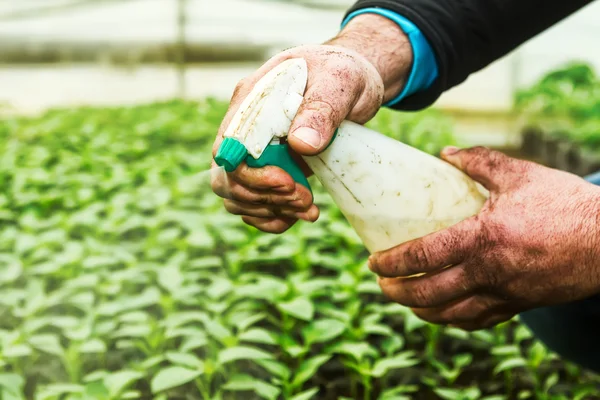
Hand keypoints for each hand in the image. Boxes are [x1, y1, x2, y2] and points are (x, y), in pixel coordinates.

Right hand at [211, 13, 412, 232]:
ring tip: (308, 208)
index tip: (287, 181)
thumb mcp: (340, 81)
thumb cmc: (343, 73)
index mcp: (252, 100)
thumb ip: (321, 108)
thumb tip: (301, 144)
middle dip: (263, 197)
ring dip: (270, 210)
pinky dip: (271, 216)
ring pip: (236, 195)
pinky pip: (253, 202)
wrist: (353, 84)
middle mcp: (245, 127)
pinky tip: (297, 215)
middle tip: (304, 199)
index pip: (228, 147)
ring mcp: (256, 151)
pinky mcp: (270, 168)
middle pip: (226, 177)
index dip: (251, 173)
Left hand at [368, 146, 599, 330]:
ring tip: (405, 301)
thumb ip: (478, 161)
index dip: (392, 262)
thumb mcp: (519, 174)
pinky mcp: (520, 305)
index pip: (422, 256)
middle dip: (397, 292)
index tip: (373, 262)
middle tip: (381, 284)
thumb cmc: (564, 203)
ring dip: (420, 310)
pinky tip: (444, 313)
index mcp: (482, 237)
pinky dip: (454, 320)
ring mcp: (505, 293)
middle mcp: (488, 271)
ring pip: (450, 314)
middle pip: (428, 292)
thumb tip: (444, 153)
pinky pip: (479, 320)